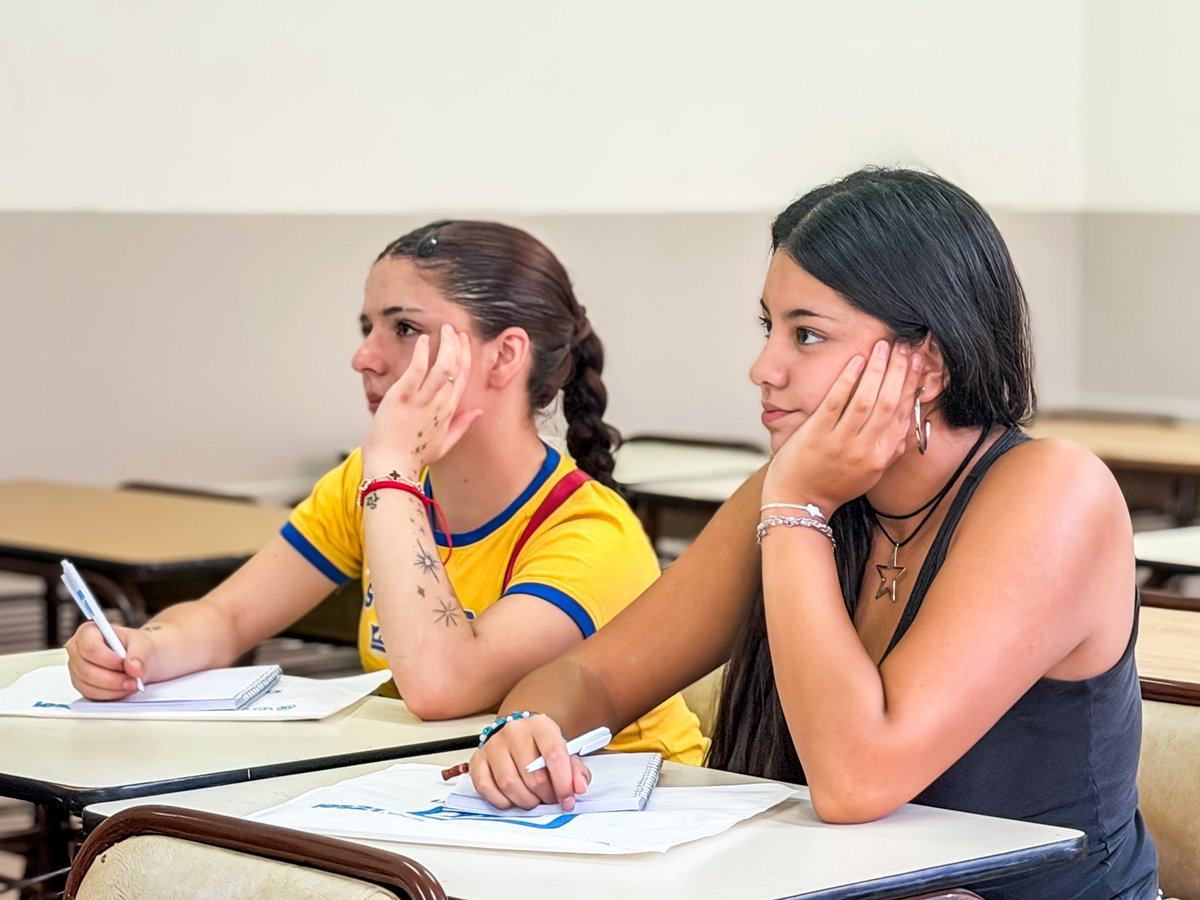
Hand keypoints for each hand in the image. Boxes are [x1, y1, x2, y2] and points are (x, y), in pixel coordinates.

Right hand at [64, 621, 156, 698]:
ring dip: (113, 688)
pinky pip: (91, 695)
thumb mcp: (144, 644)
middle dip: (113, 679)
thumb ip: (140, 653)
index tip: (126, 664)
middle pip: (86, 670)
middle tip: (134, 681)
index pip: (89, 648)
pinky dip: (110, 695)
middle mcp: (77, 650)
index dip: (108, 659)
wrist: (142, 659)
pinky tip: (124, 689)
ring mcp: (77, 669)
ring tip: (132, 684)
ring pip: (88, 685)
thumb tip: (133, 667)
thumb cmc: (138, 647)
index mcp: (88, 632)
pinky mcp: (82, 685)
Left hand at [362, 325, 481, 477]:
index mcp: (448, 413)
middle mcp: (439, 404)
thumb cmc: (412, 457)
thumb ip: (462, 425)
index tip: (464, 342)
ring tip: (444, 329)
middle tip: (455, 329)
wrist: (392, 468)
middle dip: (458, 345)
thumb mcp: (444, 443)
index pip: (463, 378)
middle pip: (456, 368)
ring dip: (446, 344)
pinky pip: (416, 369)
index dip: (466, 357)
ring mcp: (421, 400)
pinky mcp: (402, 397)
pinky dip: (421, 352)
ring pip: (442, 366)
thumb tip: (479, 412)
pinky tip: (423, 339)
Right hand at [468, 715, 591, 811]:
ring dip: (525, 801)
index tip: (568, 799)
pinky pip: (486, 788)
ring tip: (533, 799)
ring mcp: (493, 744)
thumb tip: (578, 787)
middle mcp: (514, 731)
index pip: (554, 755)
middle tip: (550, 799)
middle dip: (545, 796)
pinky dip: (501, 800)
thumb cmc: (541, 745)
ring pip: (509, 785)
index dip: (564, 783)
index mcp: (540, 725)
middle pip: (532, 775)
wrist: (517, 734)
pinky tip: (512, 798)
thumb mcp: (564, 752)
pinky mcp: (478, 758)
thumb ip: (575, 770)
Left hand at [763, 340, 922, 510]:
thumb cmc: (833, 486)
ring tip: (883, 345)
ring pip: (866, 400)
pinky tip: (856, 360)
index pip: (902, 414)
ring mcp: (840, 442)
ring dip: (877, 369)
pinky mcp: (816, 435)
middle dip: (898, 370)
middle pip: (888, 403)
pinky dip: (847, 379)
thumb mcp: (870, 474)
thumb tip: (908, 427)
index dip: (912, 385)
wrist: (798, 502)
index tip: (917, 362)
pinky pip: (836, 402)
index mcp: (880, 457)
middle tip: (903, 345)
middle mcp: (864, 450)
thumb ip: (890, 451)